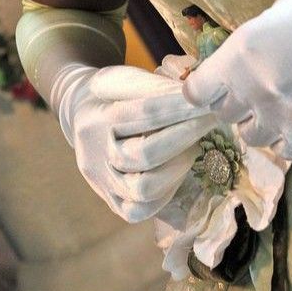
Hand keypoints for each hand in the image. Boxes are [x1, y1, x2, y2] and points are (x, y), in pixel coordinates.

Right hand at [58, 65, 217, 221]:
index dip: (180, 108)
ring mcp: (102, 184)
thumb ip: (153, 87)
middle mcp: (94, 156)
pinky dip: (166, 193)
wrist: (83, 120)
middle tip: (208, 122)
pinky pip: (140, 210)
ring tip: (194, 147)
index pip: (143, 114)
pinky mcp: (112, 202)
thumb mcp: (123, 80)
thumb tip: (194, 97)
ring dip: (178, 167)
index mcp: (95, 120)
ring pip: (144, 189)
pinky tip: (178, 172)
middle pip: (144, 154)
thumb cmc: (110, 98)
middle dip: (184, 137)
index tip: (208, 102)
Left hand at [182, 0, 291, 158]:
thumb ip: (242, 53)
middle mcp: (253, 90)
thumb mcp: (267, 20)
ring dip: (256, 123)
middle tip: (251, 91)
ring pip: (248, 136)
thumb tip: (230, 73)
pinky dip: (283, 139)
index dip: (201, 91)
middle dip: (234, 102)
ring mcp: (280, 116)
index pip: (197, 93)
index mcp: (237, 57)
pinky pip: (281, 150)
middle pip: (223, 114)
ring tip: (274, 108)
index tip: (209, 90)